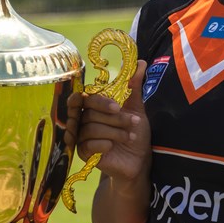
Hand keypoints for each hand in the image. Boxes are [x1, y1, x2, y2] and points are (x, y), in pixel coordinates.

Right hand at [67, 60, 150, 184]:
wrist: (139, 160)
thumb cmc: (135, 132)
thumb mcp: (136, 108)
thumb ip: (134, 86)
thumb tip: (141, 62)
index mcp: (93, 107)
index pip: (84, 97)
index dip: (99, 101)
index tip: (117, 106)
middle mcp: (84, 120)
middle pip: (89, 113)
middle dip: (114, 118)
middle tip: (132, 122)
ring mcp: (82, 136)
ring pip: (91, 128)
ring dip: (115, 132)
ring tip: (130, 136)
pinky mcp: (83, 153)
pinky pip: (87, 145)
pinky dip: (103, 144)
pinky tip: (113, 147)